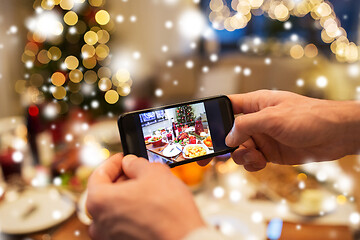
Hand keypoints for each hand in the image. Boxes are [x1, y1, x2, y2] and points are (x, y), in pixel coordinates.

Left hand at [86, 153, 204, 239]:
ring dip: (127, 198)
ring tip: (146, 190)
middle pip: (104, 194)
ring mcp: (110, 237)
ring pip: (114, 210)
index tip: (124, 158)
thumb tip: (130, 163)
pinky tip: (149, 208)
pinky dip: (132, 214)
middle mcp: (99, 222)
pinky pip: (123, 225)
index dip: (113, 163)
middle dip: (121, 180)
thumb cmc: (168, 210)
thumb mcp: (154, 172)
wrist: (184, 239)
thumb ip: (136, 164)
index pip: (98, 175)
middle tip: (137, 172)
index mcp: (99, 201)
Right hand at [198, 90, 359, 170]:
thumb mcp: (272, 118)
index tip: (200, 128)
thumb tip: (227, 139)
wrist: (335, 135)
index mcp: (255, 103)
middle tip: (207, 157)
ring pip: (239, 149)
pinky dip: (252, 164)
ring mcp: (263, 137)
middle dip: (219, 145)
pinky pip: (252, 160)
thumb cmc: (309, 117)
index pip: (227, 106)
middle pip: (229, 132)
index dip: (213, 115)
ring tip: (252, 157)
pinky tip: (260, 162)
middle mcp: (256, 120)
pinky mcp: (270, 153)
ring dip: (240, 156)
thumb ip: (246, 126)